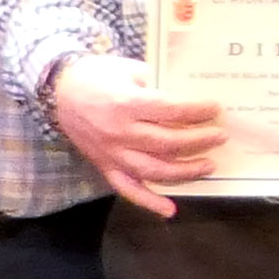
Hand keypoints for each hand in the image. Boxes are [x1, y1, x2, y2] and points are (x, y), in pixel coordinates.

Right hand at [47, 52, 222, 216]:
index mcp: (126, 103)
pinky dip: (148, 202)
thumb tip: (189, 98)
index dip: (197, 111)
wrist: (58, 90)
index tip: (216, 109)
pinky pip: (127, 189)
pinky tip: (170, 210)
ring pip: (154, 170)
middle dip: (199, 141)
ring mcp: (111, 153)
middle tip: (220, 137)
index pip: (171, 110)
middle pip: (167, 143)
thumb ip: (157, 83)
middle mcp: (119, 132)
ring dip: (185, 171)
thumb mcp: (129, 69)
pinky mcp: (104, 166)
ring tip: (209, 165)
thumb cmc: (97, 75)